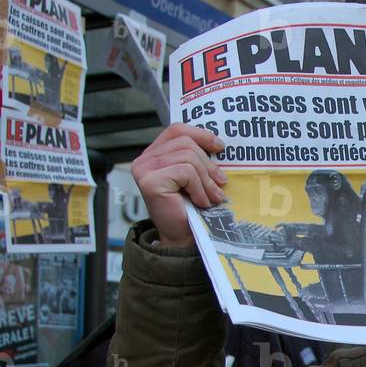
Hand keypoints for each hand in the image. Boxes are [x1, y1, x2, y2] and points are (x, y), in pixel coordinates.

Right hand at [131, 124, 227, 247]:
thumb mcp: (194, 177)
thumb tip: (219, 145)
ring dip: (206, 180)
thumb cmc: (189, 208)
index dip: (200, 134)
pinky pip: (185, 172)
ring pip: (188, 158)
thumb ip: (197, 158)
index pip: (177, 130)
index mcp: (155, 154)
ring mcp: (145, 169)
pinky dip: (199, 188)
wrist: (181, 237)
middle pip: (186, 143)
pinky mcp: (150, 181)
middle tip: (220, 182)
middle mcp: (145, 159)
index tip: (220, 147)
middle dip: (208, 164)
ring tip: (211, 196)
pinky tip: (200, 202)